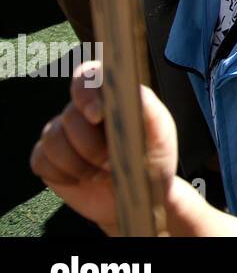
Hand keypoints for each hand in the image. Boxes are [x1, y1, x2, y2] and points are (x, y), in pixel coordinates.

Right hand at [30, 61, 176, 235]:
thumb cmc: (151, 160)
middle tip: (113, 162)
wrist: (137, 196)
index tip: (97, 116)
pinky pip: (41, 161)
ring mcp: (62, 133)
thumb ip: (148, 108)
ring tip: (103, 174)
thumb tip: (132, 89)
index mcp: (109, 96)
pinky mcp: (47, 158)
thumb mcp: (159, 135)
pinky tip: (83, 180)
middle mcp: (82, 110)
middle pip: (70, 115)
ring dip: (79, 164)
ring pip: (52, 139)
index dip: (85, 93)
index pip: (87, 76)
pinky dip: (64, 175)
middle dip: (91, 146)